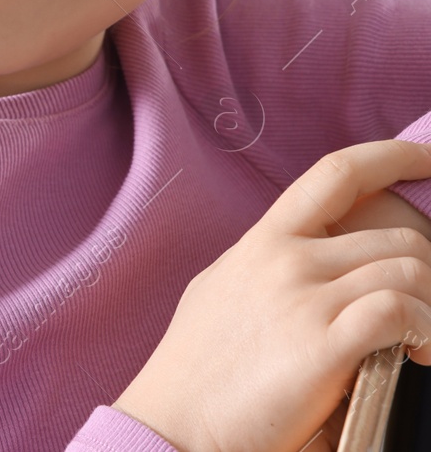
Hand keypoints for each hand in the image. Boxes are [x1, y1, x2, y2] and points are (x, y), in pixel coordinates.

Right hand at [111, 139, 430, 451]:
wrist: (173, 422)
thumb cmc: (195, 369)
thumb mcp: (221, 291)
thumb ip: (266, 266)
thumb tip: (306, 258)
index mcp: (262, 242)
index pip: (335, 173)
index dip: (392, 157)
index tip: (427, 158)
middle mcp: (285, 258)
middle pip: (395, 234)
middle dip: (426, 270)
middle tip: (421, 310)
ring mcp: (304, 298)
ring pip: (409, 268)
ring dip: (429, 305)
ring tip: (420, 339)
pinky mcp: (323, 344)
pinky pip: (403, 312)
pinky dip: (426, 329)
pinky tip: (418, 353)